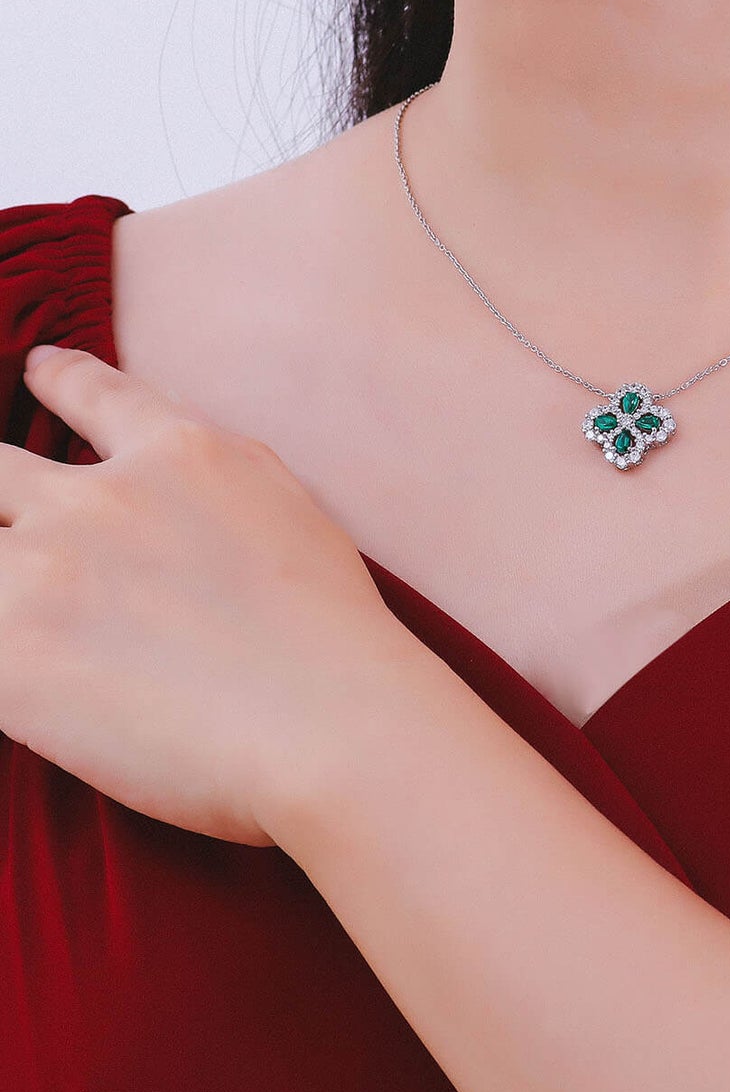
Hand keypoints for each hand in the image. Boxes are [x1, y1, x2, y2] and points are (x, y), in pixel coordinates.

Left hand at [0, 344, 421, 847]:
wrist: (331, 722)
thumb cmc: (334, 637)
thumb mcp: (291, 511)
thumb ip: (217, 482)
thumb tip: (172, 482)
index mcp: (184, 455)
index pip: (96, 393)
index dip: (59, 378)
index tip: (39, 369)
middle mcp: (102, 499)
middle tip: (12, 521)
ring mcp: (45, 572)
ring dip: (8, 588)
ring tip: (28, 615)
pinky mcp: (10, 658)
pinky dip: (4, 662)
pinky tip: (35, 682)